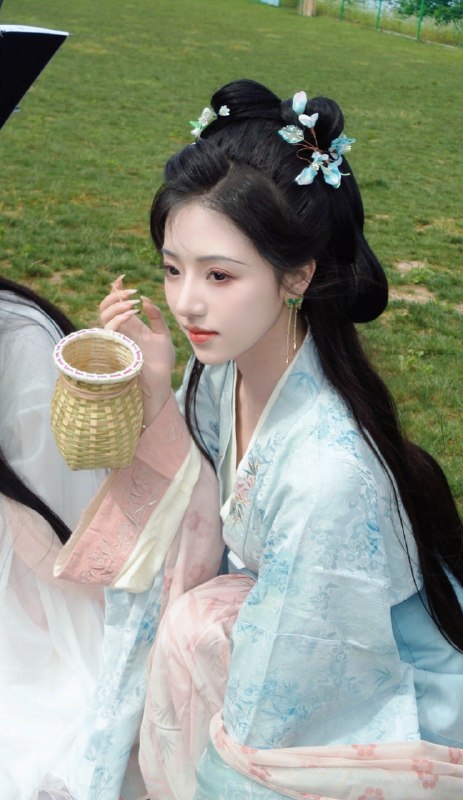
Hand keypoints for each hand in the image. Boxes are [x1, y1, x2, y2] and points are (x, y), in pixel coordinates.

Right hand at [99, 275, 174, 425]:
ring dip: (116, 305)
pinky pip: (108, 329)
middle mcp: (121, 331)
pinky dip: (117, 318)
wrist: (161, 383)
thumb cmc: (162, 363)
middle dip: (114, 295)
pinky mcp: (116, 348)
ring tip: (133, 304)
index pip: (116, 303)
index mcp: (131, 326)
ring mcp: (117, 339)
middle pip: (105, 307)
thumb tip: (145, 300)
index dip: (115, 289)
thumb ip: (156, 317)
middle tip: (131, 292)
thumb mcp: (163, 335)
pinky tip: (131, 314)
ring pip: (102, 316)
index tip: (122, 278)